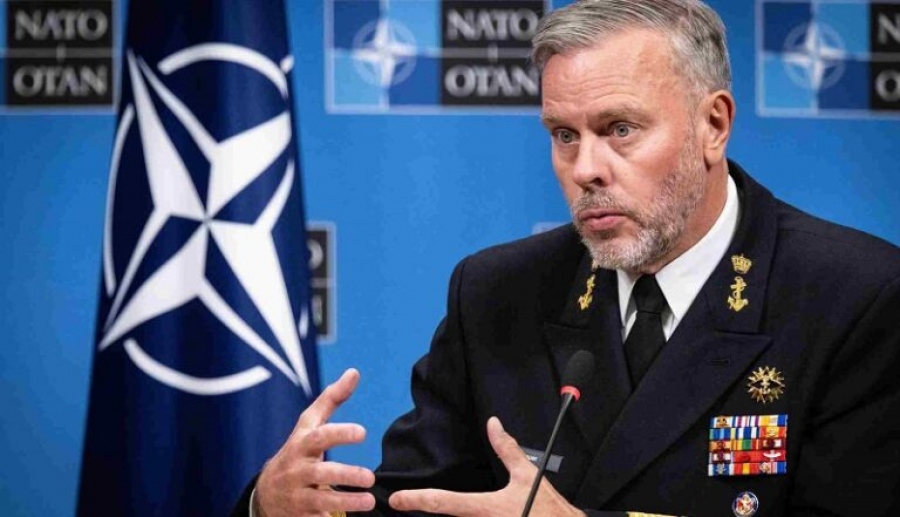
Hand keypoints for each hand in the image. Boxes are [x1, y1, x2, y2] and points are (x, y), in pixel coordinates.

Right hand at [255, 368, 376, 516]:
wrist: (267, 491)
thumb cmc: (297, 450)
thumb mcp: (309, 425)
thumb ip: (332, 399)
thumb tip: (354, 372)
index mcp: (302, 444)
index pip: (319, 436)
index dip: (340, 433)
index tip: (363, 432)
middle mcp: (297, 469)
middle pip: (320, 472)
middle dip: (346, 474)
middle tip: (370, 477)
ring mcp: (297, 494)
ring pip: (320, 499)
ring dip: (346, 501)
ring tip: (370, 501)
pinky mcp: (301, 514)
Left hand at [389, 417, 584, 516]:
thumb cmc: (549, 508)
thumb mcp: (528, 475)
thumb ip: (507, 450)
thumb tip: (493, 425)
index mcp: (487, 508)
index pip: (443, 502)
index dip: (416, 499)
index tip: (396, 498)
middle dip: (426, 510)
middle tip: (405, 504)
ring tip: (438, 508)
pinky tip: (463, 516)